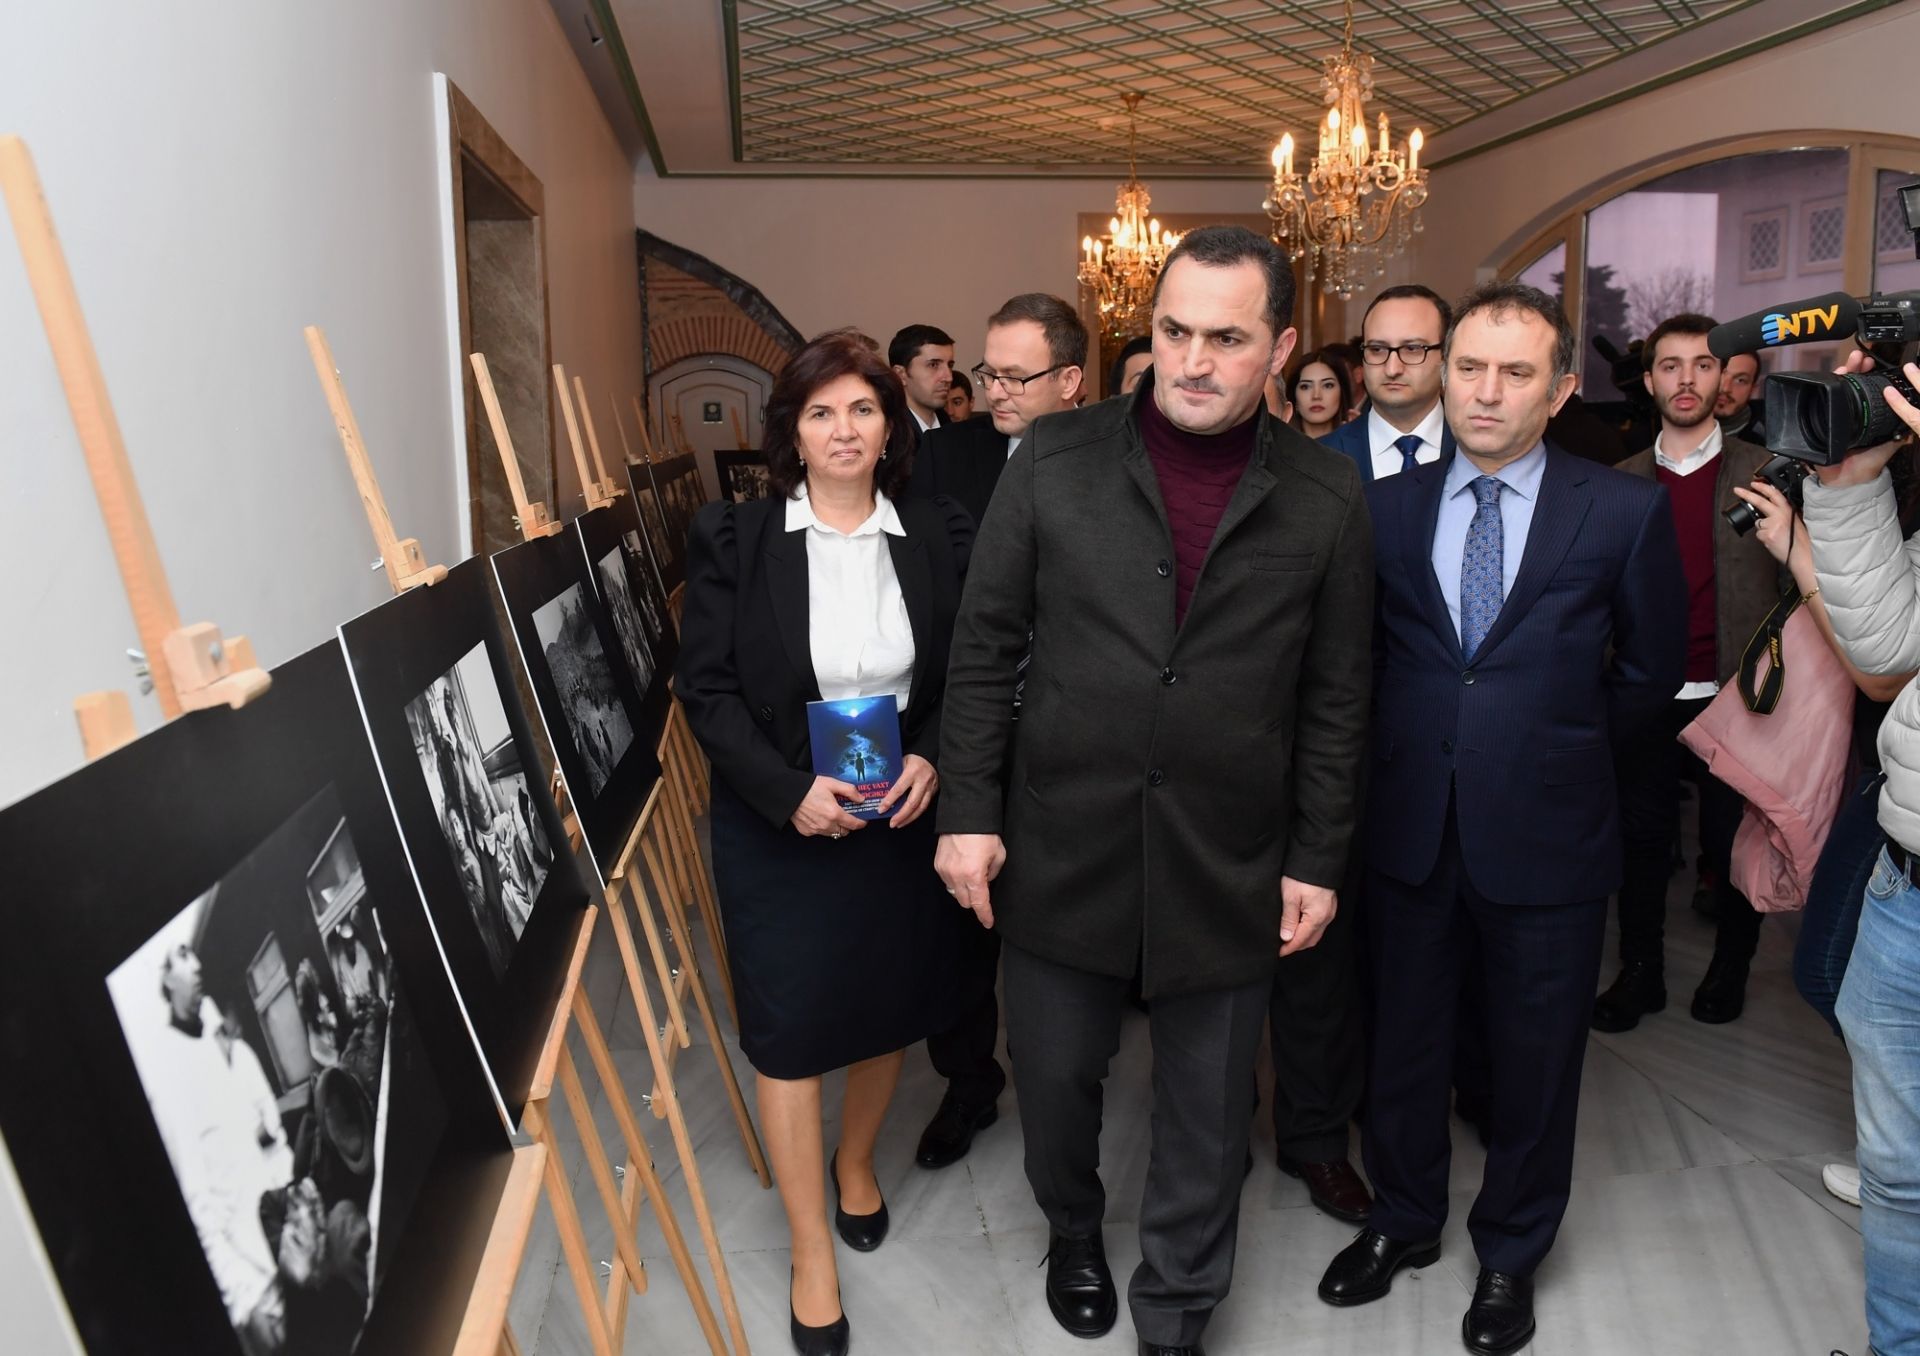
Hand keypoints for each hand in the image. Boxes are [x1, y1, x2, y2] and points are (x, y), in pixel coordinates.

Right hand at [790, 776, 865, 837]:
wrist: (788, 792)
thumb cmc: (809, 787)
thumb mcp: (832, 783)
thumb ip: (849, 791)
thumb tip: (861, 799)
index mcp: (835, 813)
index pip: (854, 825)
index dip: (861, 823)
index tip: (863, 820)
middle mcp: (826, 825)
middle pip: (844, 832)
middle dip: (848, 825)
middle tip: (846, 815)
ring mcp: (816, 830)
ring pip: (833, 834)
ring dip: (836, 827)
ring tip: (832, 816)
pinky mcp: (807, 831)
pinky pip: (820, 833)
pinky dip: (823, 827)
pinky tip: (819, 817)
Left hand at [879, 754, 938, 827]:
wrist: (931, 758)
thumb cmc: (912, 760)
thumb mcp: (901, 762)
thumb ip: (894, 775)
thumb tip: (880, 790)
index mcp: (912, 771)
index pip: (899, 789)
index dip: (889, 801)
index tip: (881, 810)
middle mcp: (923, 781)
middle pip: (912, 803)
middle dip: (901, 815)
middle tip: (892, 823)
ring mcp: (930, 788)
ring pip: (920, 808)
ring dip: (908, 818)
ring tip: (898, 824)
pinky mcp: (933, 793)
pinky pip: (924, 807)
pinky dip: (915, 815)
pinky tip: (907, 820)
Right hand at [935, 833, 1005, 928]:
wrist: (964, 815)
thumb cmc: (984, 834)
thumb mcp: (998, 855)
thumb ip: (992, 874)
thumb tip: (985, 883)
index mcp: (974, 876)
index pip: (980, 904)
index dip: (985, 916)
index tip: (988, 923)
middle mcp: (957, 876)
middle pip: (965, 902)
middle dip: (975, 901)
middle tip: (983, 889)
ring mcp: (945, 871)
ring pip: (955, 893)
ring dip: (964, 891)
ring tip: (972, 877)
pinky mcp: (938, 865)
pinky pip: (947, 881)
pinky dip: (955, 881)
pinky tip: (962, 870)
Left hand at [1278, 876, 1335, 956]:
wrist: (1317, 858)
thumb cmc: (1302, 876)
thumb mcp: (1290, 897)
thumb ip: (1288, 919)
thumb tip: (1286, 937)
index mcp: (1316, 917)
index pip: (1301, 940)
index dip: (1288, 948)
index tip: (1278, 952)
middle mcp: (1326, 917)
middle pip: (1311, 940)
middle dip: (1296, 946)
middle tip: (1281, 947)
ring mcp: (1330, 912)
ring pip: (1316, 933)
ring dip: (1303, 938)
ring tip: (1288, 938)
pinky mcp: (1329, 906)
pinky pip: (1319, 925)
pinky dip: (1309, 929)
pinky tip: (1299, 926)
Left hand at [1729, 480, 1808, 569]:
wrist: (1803, 554)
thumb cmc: (1799, 540)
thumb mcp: (1795, 521)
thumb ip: (1783, 513)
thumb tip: (1770, 511)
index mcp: (1788, 510)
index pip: (1775, 494)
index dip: (1763, 487)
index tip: (1754, 483)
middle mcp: (1780, 515)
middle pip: (1760, 501)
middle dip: (1746, 494)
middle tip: (1737, 490)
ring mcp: (1773, 524)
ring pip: (1758, 523)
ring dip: (1763, 529)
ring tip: (1776, 535)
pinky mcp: (1767, 534)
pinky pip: (1759, 534)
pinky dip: (1764, 538)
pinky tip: (1773, 540)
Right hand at [1813, 350, 1919, 487]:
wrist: (1850, 481)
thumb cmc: (1867, 465)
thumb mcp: (1891, 444)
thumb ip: (1901, 433)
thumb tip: (1912, 425)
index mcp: (1863, 416)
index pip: (1866, 390)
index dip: (1870, 376)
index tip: (1875, 365)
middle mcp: (1847, 414)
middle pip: (1850, 384)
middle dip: (1856, 368)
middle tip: (1861, 357)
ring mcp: (1833, 416)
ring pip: (1836, 389)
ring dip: (1843, 373)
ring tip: (1850, 362)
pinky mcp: (1820, 422)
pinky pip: (1823, 401)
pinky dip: (1828, 388)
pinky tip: (1836, 377)